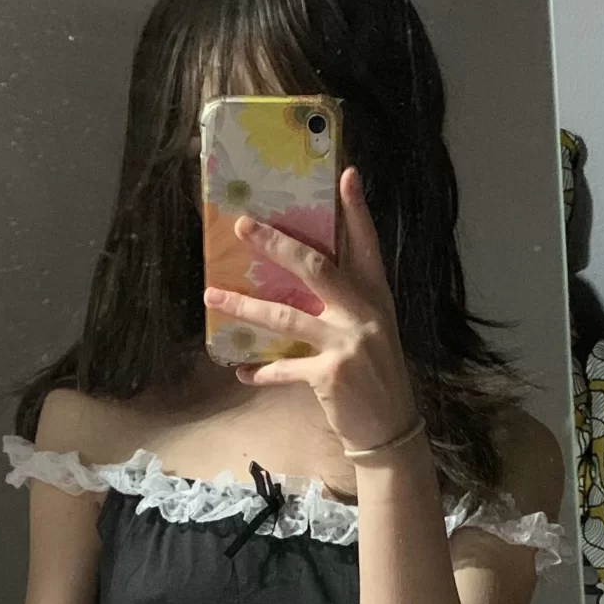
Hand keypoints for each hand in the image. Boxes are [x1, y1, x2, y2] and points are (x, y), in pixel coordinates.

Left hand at [204, 166, 417, 453]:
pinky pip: (283, 368)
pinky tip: (239, 371)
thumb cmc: (376, 375)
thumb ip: (346, 303)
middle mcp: (364, 314)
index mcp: (376, 297)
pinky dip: (259, 371)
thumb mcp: (372, 331)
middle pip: (316, 268)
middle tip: (244, 226)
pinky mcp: (330, 375)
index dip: (357, 211)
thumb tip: (303, 277)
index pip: (367, 246)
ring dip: (244, 306)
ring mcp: (347, 343)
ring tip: (212, 295)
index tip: (347, 175)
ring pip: (285, 316)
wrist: (391, 429)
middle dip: (277, 245)